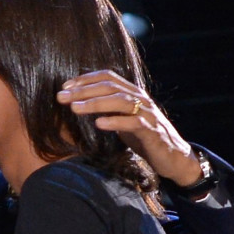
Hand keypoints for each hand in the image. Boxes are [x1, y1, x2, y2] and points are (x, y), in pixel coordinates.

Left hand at [57, 70, 202, 186]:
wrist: (173, 156)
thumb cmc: (143, 137)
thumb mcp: (122, 119)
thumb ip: (106, 109)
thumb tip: (77, 103)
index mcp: (132, 93)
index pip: (108, 77)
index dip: (86, 79)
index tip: (64, 86)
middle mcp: (140, 99)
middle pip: (110, 87)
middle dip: (83, 91)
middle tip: (61, 97)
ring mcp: (147, 114)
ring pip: (120, 101)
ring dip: (95, 103)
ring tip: (74, 108)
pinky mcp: (152, 131)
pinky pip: (133, 123)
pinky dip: (115, 121)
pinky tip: (98, 123)